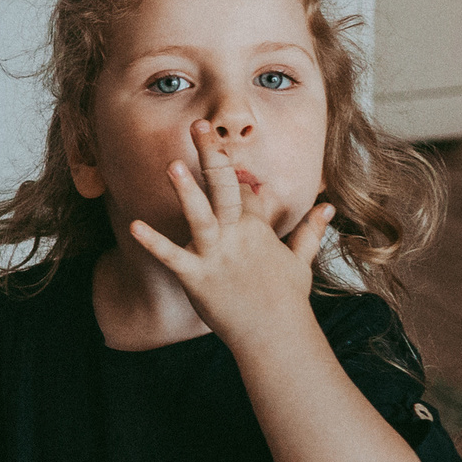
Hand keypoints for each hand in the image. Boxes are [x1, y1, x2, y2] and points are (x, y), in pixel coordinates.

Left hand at [127, 121, 332, 349]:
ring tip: (173, 165)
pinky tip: (134, 226)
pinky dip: (153, 242)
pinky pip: (172, 256)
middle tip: (199, 125)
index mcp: (258, 228)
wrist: (276, 336)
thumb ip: (309, 230)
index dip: (234, 175)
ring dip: (187, 191)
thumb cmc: (287, 299)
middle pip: (225, 188)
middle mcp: (238, 236)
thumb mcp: (300, 260)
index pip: (244, 190)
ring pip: (201, 216)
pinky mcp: (198, 277)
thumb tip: (328, 206)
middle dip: (212, 156)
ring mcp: (217, 255)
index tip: (221, 158)